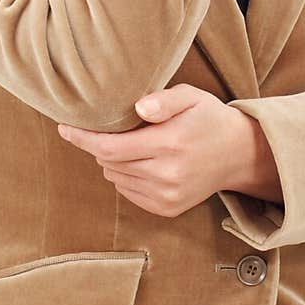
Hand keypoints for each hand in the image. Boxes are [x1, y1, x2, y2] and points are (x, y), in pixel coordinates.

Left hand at [56, 83, 277, 217]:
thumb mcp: (191, 96)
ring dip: (113, 160)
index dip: (83, 138)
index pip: (110, 147)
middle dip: (100, 145)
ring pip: (116, 177)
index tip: (64, 127)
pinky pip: (128, 192)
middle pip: (109, 162)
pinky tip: (142, 161)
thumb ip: (164, 99)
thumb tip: (137, 108)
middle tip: (111, 127)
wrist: (239, 153)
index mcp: (170, 144)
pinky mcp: (168, 207)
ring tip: (135, 143)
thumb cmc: (209, 118)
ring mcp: (167, 195)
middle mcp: (167, 174)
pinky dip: (125, 176)